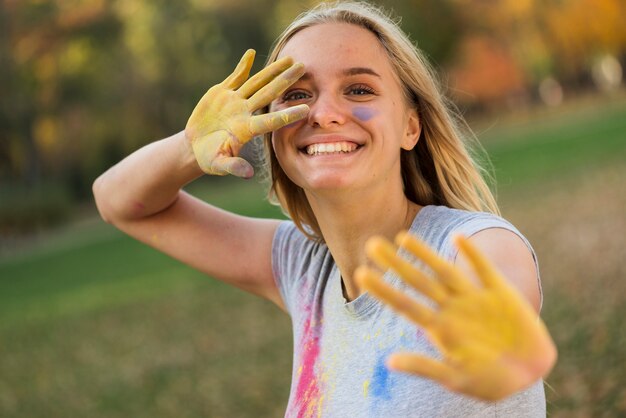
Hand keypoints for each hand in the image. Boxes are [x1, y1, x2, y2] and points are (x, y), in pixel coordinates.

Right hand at [185, 49, 308, 177]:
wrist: (195, 147)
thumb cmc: (209, 159)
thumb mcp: (219, 164)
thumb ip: (233, 167)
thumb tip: (248, 174)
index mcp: (246, 129)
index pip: (271, 121)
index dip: (288, 115)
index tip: (307, 109)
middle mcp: (245, 113)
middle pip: (269, 93)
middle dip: (286, 81)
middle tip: (304, 68)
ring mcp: (235, 101)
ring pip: (257, 82)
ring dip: (272, 70)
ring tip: (289, 59)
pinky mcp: (222, 94)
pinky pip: (235, 77)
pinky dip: (242, 66)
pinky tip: (252, 54)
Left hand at [355, 232, 556, 400]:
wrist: (532, 372)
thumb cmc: (491, 380)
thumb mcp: (456, 379)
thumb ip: (425, 367)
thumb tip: (388, 362)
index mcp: (440, 328)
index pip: (405, 304)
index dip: (384, 290)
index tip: (360, 274)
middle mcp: (452, 308)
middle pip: (419, 281)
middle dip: (397, 264)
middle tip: (371, 243)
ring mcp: (475, 298)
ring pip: (445, 271)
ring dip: (425, 254)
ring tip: (403, 237)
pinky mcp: (500, 293)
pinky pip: (484, 270)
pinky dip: (473, 255)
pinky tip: (458, 238)